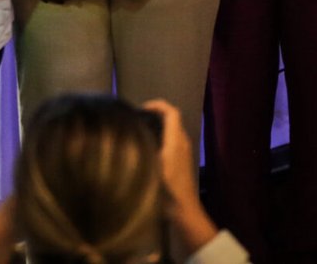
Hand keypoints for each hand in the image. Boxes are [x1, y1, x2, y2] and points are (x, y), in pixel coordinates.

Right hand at [143, 98, 219, 251]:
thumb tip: (132, 135)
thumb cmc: (168, 190)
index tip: (141, 108)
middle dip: (156, 114)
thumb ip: (145, 150)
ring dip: (158, 125)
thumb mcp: (152, 168)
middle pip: (172, 119)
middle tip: (136, 119)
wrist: (184, 211)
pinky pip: (172, 139)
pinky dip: (161, 136)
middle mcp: (182, 142)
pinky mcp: (182, 160)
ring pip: (172, 129)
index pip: (172, 112)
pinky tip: (147, 147)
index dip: (158, 105)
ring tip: (139, 130)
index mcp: (176, 141)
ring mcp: (184, 151)